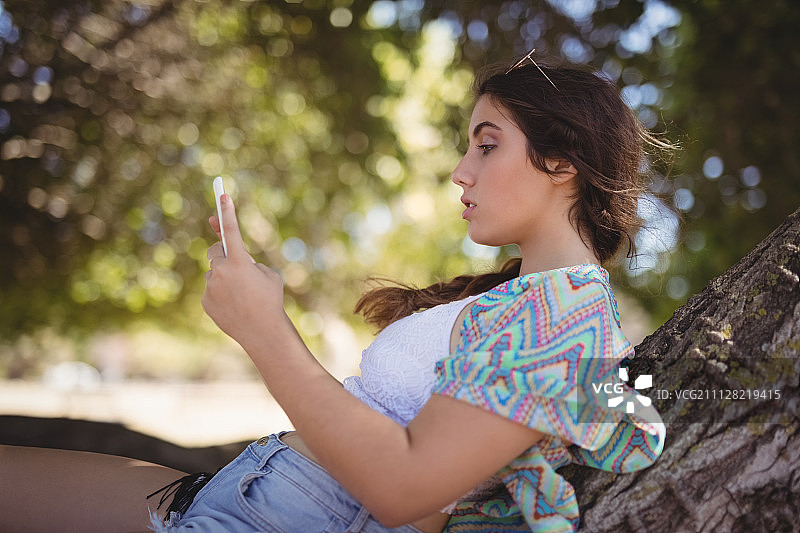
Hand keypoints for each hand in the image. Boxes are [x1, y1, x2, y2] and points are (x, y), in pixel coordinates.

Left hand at [202, 194, 286, 346]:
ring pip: (213, 273)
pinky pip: (211, 290)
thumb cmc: (271, 300)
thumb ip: (249, 263)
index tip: (222, 196)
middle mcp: (221, 271)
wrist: (262, 332)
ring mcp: (211, 286)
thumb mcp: (269, 276)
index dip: (227, 212)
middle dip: (223, 255)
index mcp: (240, 262)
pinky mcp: (205, 300)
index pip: (231, 231)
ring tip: (240, 295)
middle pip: (215, 252)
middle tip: (233, 263)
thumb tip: (233, 262)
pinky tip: (233, 305)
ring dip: (223, 278)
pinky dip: (219, 294)